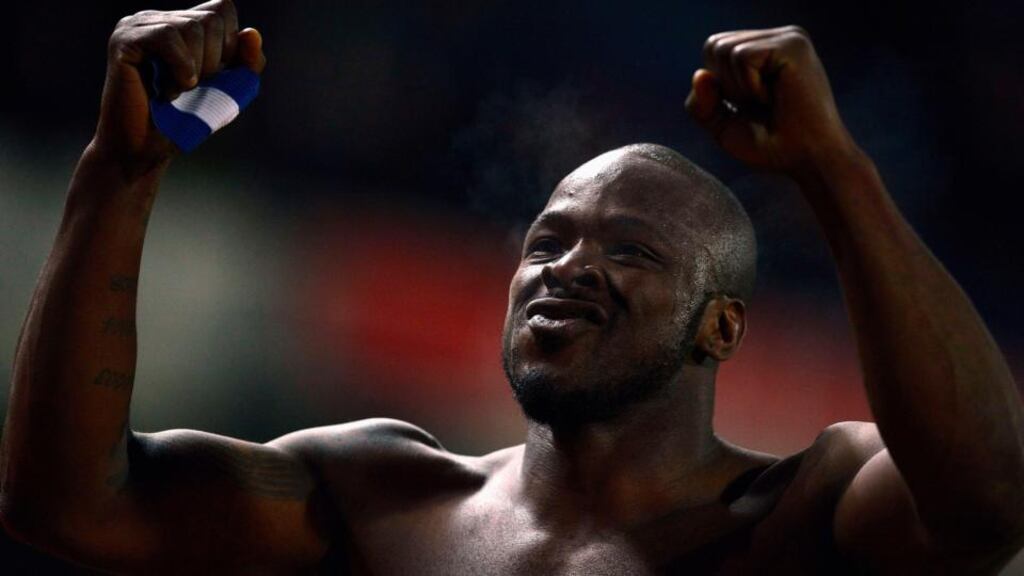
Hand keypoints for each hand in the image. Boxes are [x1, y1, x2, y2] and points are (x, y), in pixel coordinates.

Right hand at [93, 0, 265, 171]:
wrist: (145, 149)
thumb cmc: (183, 121)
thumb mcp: (229, 91)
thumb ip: (247, 63)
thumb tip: (252, 32)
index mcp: (182, 24)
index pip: (222, 9)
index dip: (230, 45)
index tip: (213, 76)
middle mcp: (159, 18)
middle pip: (211, 18)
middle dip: (214, 61)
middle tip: (191, 88)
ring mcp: (138, 25)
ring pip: (192, 26)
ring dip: (196, 69)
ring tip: (177, 90)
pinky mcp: (125, 39)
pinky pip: (168, 36)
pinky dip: (181, 67)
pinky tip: (170, 89)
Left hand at [685, 26, 856, 174]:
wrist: (809, 161)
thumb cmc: (772, 146)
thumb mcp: (724, 127)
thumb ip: (702, 104)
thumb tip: (699, 75)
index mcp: (765, 51)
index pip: (714, 49)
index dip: (717, 85)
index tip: (749, 107)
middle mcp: (778, 38)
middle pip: (714, 45)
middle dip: (724, 86)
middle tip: (760, 106)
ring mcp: (789, 38)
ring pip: (724, 50)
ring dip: (737, 88)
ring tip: (768, 102)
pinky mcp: (793, 45)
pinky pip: (742, 57)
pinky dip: (749, 87)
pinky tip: (774, 98)